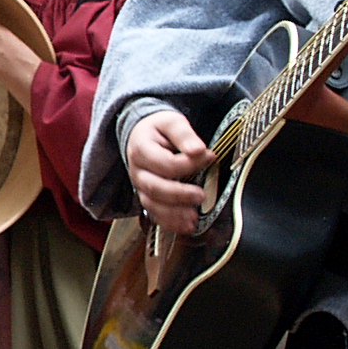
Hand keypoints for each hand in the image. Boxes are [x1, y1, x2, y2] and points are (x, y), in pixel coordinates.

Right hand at [125, 108, 211, 235]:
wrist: (140, 135)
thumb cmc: (158, 129)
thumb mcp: (171, 122)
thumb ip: (184, 134)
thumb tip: (198, 149)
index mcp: (141, 150)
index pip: (165, 163)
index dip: (189, 163)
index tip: (209, 156)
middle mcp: (137, 171)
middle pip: (155, 188)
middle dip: (179, 195)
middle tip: (201, 195)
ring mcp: (140, 186)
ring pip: (152, 205)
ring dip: (173, 214)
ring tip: (193, 218)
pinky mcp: (147, 197)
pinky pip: (154, 214)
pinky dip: (170, 223)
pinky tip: (186, 226)